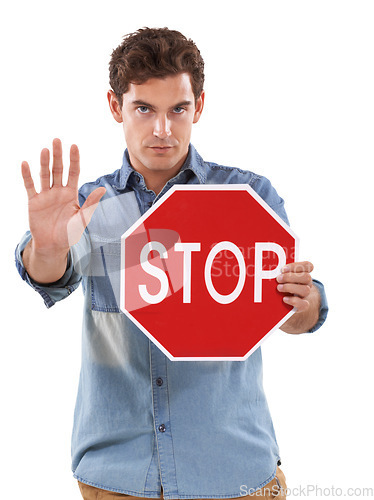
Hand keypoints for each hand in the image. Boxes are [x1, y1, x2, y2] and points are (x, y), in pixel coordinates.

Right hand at [21, 138, 105, 254]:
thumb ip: (90, 204)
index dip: (74, 160)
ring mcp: (45, 195)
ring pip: (45, 175)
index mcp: (71, 193)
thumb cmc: (70, 233)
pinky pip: (30, 186)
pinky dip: (27, 176)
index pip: (73, 172)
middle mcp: (58, 191)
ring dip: (44, 162)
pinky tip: (25, 164)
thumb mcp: (82, 219)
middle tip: (57, 140)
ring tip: (45, 150)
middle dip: (58, 155)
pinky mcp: (34, 202)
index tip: (74, 146)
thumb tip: (102, 189)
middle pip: (58, 170)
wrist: (54, 246)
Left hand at [276, 261, 313, 312]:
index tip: (283, 269)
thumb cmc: (282, 284)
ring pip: (306, 290)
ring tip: (279, 288)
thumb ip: (280, 272)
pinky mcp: (303, 306)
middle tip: (278, 279)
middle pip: (307, 277)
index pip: (308, 265)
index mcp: (303, 273)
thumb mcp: (282, 276)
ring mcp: (306, 295)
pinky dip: (294, 301)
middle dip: (290, 277)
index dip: (296, 266)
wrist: (287, 301)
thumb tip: (269, 268)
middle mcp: (307, 283)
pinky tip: (284, 299)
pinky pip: (304, 304)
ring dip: (290, 287)